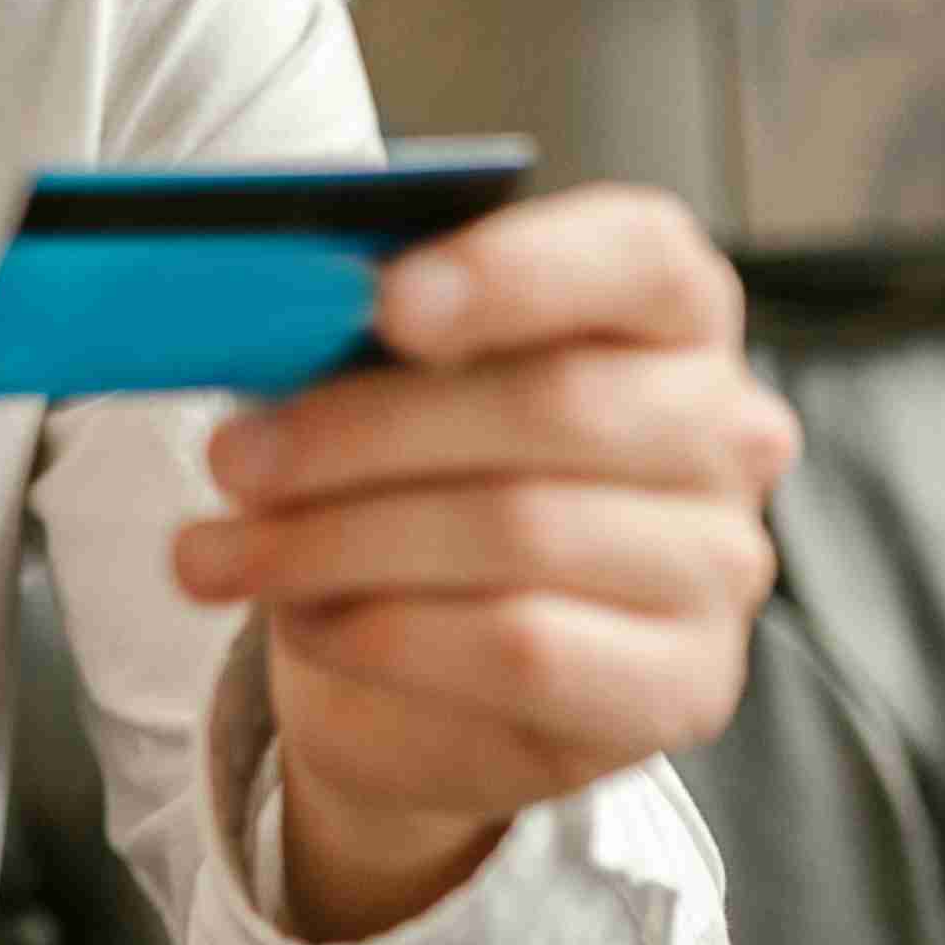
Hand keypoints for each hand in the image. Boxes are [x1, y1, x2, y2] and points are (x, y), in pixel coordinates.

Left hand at [165, 181, 801, 942]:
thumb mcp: (373, 387)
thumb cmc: (405, 487)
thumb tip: (263, 313)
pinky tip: (307, 623)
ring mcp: (718, 565)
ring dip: (337, 542)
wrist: (416, 677)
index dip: (512, 271)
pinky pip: (519, 649)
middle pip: (553, 404)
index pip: (638, 256)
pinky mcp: (680, 688)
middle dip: (362, 431)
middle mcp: (722, 430)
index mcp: (666, 313)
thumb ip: (352, 336)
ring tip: (221, 554)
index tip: (383, 302)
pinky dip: (385, 633)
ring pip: (520, 530)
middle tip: (230, 458)